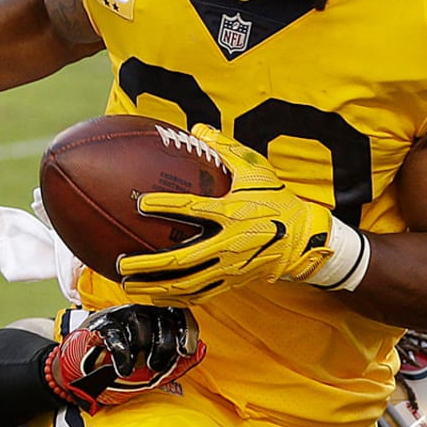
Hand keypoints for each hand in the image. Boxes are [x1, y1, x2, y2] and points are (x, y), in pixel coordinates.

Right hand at [46, 305, 205, 413]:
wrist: (85, 371)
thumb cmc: (123, 366)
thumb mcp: (155, 367)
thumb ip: (178, 361)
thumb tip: (202, 349)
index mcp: (156, 318)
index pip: (178, 314)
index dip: (186, 329)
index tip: (187, 349)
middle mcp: (140, 311)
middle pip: (162, 320)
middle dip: (164, 347)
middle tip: (157, 367)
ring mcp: (119, 316)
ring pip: (140, 327)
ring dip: (141, 353)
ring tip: (136, 369)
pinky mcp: (101, 325)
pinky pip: (117, 337)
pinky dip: (123, 357)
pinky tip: (123, 370)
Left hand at [117, 125, 335, 304]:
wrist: (304, 238)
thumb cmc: (277, 199)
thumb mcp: (256, 170)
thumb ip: (225, 149)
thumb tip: (196, 128)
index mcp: (233, 212)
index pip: (193, 210)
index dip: (165, 206)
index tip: (140, 202)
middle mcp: (229, 243)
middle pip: (182, 259)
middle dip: (148, 264)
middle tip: (122, 262)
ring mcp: (230, 267)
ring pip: (187, 284)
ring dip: (155, 287)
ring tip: (129, 285)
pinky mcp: (233, 282)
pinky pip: (200, 295)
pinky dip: (175, 298)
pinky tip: (153, 296)